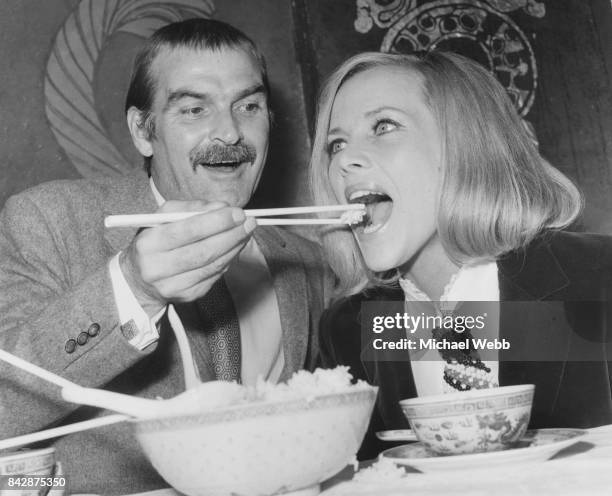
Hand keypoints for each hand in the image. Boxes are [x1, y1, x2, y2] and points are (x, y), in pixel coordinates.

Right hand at [119, 201, 256, 315]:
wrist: (138, 281)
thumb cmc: (154, 243)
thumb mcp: (162, 219)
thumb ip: (190, 208)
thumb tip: (221, 206)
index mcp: (148, 244)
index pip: (187, 231)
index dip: (216, 222)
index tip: (237, 212)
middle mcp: (157, 268)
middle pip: (203, 251)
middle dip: (231, 235)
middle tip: (249, 222)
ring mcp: (172, 286)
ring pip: (212, 265)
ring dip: (235, 247)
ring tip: (246, 232)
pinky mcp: (187, 296)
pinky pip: (214, 276)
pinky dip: (228, 260)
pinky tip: (235, 248)